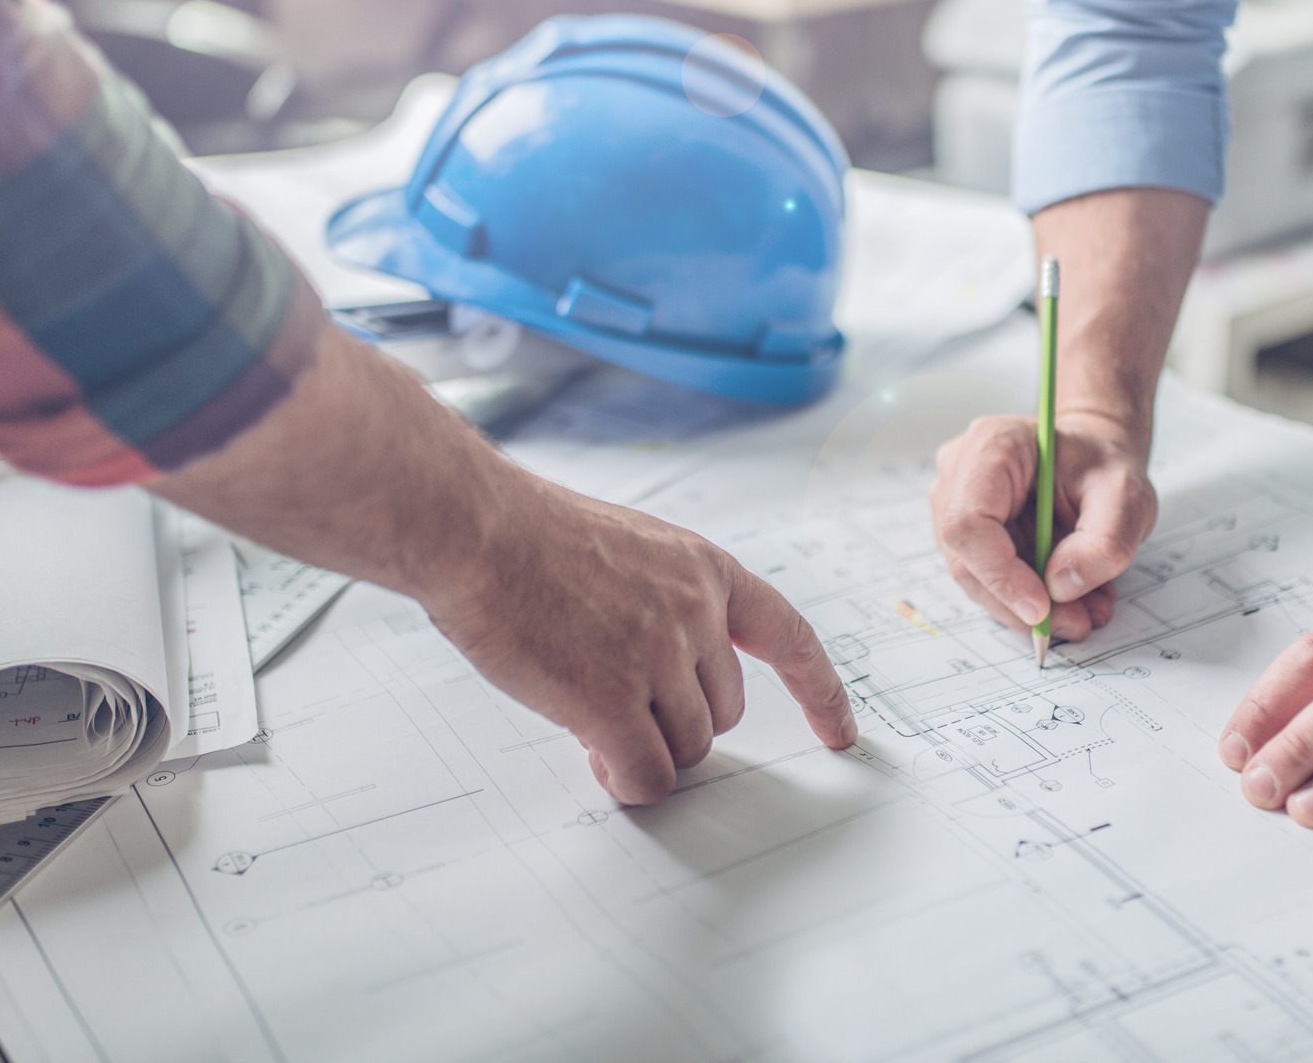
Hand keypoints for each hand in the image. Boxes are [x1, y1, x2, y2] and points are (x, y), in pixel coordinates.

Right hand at [430, 470, 858, 804]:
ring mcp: (656, 656)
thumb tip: (668, 684)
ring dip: (644, 748)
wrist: (473, 530)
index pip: (789, 636)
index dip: (818, 691)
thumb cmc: (529, 536)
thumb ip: (666, 604)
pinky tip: (595, 756)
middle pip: (724, 711)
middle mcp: (695, 611)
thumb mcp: (630, 548)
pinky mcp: (610, 700)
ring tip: (587, 715)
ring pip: (687, 748)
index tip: (839, 732)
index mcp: (705, 569)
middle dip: (677, 721)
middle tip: (616, 704)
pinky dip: (627, 781)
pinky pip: (647, 776)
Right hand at [930, 411, 1155, 644]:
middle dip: (1019, 603)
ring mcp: (955, 504)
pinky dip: (1028, 600)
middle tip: (1075, 622)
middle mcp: (960, 473)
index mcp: (992, 445)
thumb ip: (1105, 540)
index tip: (1043, 607)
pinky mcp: (968, 535)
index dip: (1000, 573)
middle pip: (967, 558)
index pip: (968, 521)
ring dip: (1028, 607)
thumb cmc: (1103, 466)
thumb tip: (1061, 587)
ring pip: (975, 577)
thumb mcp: (1127, 495)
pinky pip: (988, 580)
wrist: (1094, 461)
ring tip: (1084, 611)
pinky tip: (1070, 600)